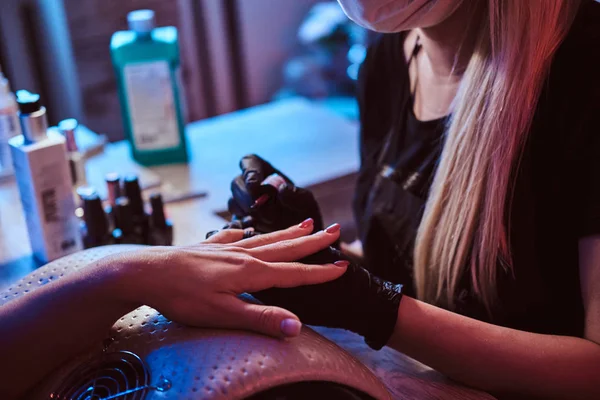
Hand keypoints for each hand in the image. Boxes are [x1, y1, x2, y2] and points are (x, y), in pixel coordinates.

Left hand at [110, 219, 345, 337]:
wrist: (143, 271)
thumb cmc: (180, 295)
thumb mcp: (221, 314)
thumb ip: (260, 319)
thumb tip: (297, 327)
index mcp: (250, 272)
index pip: (293, 273)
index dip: (319, 272)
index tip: (343, 267)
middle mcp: (242, 255)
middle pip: (285, 248)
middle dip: (311, 242)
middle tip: (334, 230)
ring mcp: (225, 247)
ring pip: (264, 238)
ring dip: (287, 233)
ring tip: (305, 223)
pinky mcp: (209, 247)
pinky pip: (234, 236)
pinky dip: (247, 232)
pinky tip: (247, 230)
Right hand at [228, 154, 323, 232]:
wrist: (300, 237)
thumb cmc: (302, 213)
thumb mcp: (306, 203)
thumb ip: (296, 195)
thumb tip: (282, 189)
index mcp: (264, 171)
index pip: (249, 162)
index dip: (249, 171)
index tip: (254, 185)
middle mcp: (249, 186)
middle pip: (236, 183)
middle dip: (248, 197)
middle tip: (263, 209)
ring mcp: (242, 204)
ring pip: (233, 202)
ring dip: (247, 212)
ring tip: (267, 222)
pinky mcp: (239, 222)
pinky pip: (231, 222)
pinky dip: (239, 227)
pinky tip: (252, 231)